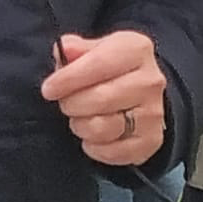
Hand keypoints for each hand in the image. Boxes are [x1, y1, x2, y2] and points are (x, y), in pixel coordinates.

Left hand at [40, 31, 168, 166]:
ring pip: (104, 128)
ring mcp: (154, 113)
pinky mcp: (151, 141)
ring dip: (81, 126)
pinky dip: (94, 147)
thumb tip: (64, 48)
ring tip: (79, 118)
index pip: (98, 63)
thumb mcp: (93, 49)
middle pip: (100, 99)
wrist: (139, 95)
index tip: (49, 89)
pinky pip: (112, 152)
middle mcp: (150, 81)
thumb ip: (76, 48)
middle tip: (65, 103)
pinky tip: (92, 136)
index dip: (69, 78)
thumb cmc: (107, 68)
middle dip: (72, 104)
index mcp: (136, 49)